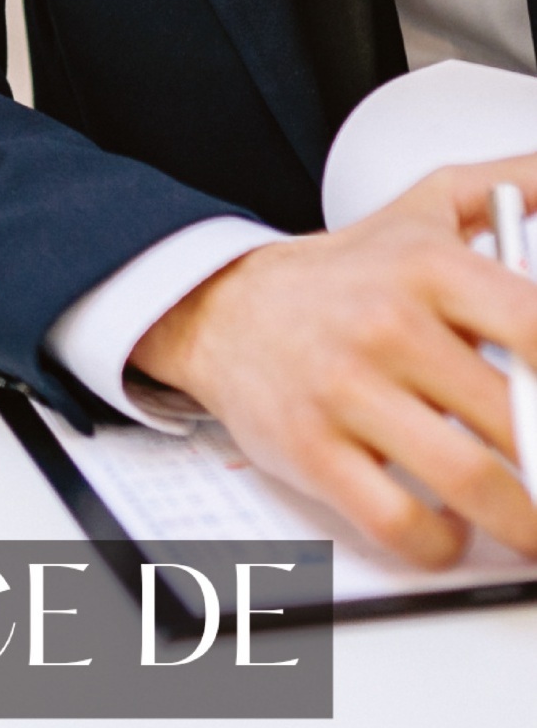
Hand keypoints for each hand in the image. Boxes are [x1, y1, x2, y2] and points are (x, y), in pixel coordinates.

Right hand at [132, 154, 536, 566]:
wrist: (223, 306)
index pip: (533, 324)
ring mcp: (347, 390)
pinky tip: (451, 528)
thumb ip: (515, 184)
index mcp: (429, 266)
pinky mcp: (311, 449)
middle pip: (516, 416)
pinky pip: (398, 521)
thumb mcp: (426, 206)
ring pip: (468, 479)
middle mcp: (387, 325)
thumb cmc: (342, 272)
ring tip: (532, 527)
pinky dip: (441, 543)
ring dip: (523, 521)